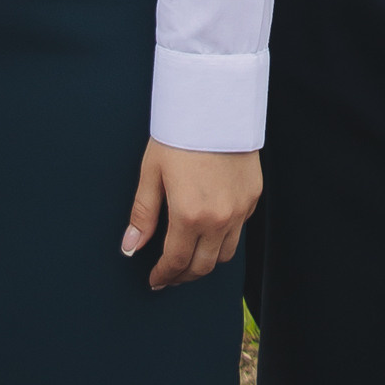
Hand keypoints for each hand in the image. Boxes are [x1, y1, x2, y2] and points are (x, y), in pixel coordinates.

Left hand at [120, 140, 261, 291]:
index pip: (176, 261)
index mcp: (190, 214)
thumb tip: (130, 246)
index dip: (163, 275)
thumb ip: (143, 214)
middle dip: (184, 276)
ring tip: (189, 258)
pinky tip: (209, 231)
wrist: (215, 103)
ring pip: (225, 255)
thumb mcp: (152, 171)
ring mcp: (240, 210)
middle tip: (170, 276)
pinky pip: (239, 231)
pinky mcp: (253, 197)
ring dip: (206, 262)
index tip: (155, 280)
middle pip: (203, 266)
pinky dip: (224, 239)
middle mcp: (219, 219)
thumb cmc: (179, 133)